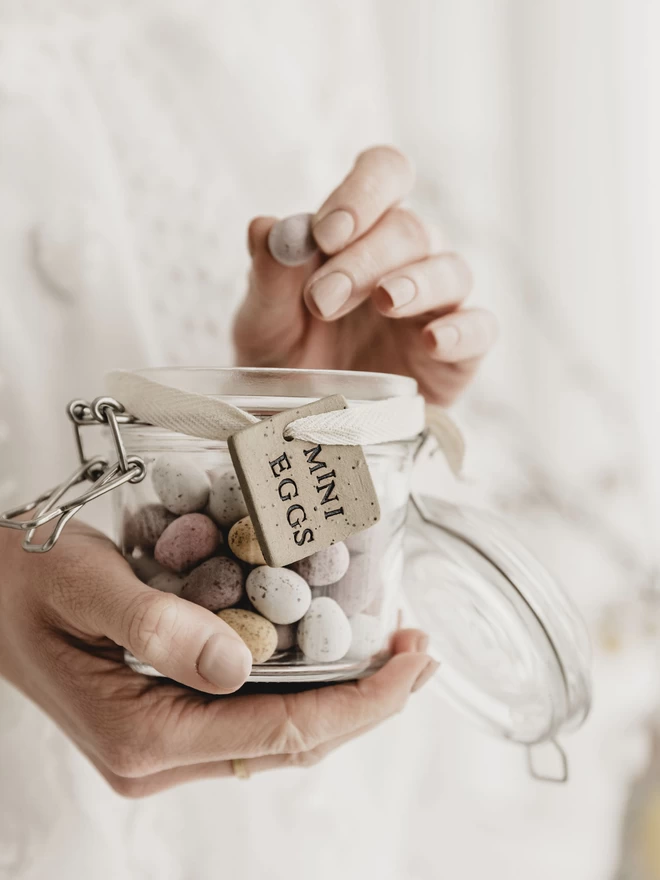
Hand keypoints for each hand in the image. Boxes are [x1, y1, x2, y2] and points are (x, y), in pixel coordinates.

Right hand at [0, 523, 434, 795]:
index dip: (360, 701)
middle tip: (421, 653)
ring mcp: (161, 747)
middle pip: (291, 743)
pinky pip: (251, 719)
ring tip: (394, 656)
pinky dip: (302, 691)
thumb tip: (239, 665)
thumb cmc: (26, 578)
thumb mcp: (84, 582)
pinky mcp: (165, 725)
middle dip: (368, 703)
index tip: (412, 660)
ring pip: (276, 737)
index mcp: (141, 734)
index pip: (281, 729)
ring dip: (342, 700)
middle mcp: (157, 757)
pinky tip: (329, 658)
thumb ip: (155, 624)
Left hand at [234, 145, 496, 404]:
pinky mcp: (457, 354)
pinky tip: (432, 341)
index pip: (384, 176)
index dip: (364, 193)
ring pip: (451, 270)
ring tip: (384, 301)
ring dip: (415, 282)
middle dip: (365, 259)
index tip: (327, 233)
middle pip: (411, 230)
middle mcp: (405, 260)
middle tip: (324, 299)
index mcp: (360, 233)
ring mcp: (436, 306)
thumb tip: (266, 227)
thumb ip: (269, 277)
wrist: (305, 427)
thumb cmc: (285, 360)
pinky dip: (462, 330)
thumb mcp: (264, 322)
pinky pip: (481, 328)